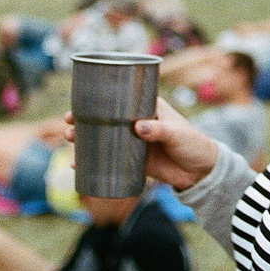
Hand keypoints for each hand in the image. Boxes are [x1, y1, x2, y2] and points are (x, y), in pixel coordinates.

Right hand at [65, 98, 217, 191]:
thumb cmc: (193, 143)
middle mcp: (137, 122)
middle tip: (68, 124)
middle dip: (84, 120)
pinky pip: (110, 159)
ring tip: (70, 140)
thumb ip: (159, 130)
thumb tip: (138, 128)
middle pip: (105, 118)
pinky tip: (78, 164)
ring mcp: (134, 142)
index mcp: (147, 107)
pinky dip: (94, 161)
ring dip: (85, 139)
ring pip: (104, 138)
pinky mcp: (134, 161)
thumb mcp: (177, 133)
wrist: (201, 172)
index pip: (119, 98)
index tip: (79, 104)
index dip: (98, 100)